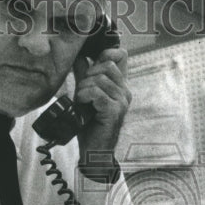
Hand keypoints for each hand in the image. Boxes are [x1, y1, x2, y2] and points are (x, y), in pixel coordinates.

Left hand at [73, 46, 131, 173]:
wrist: (94, 150)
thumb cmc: (91, 125)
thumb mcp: (86, 95)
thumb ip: (84, 76)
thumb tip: (80, 57)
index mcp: (120, 86)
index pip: (120, 56)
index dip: (105, 54)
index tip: (90, 66)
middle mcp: (124, 91)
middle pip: (107, 65)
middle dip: (89, 74)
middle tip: (83, 91)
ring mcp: (121, 102)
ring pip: (99, 80)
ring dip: (83, 89)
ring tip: (82, 101)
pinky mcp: (114, 111)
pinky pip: (96, 93)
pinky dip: (85, 97)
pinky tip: (83, 105)